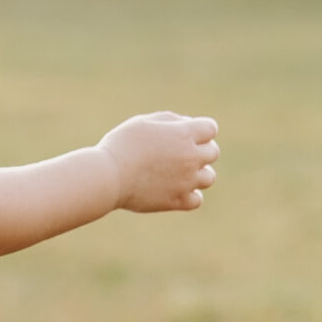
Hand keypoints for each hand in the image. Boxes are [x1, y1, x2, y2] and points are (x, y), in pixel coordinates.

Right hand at [98, 112, 220, 212]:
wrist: (108, 175)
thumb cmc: (122, 144)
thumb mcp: (143, 122)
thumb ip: (169, 120)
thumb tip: (186, 125)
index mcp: (184, 134)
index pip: (210, 128)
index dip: (199, 129)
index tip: (184, 133)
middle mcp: (191, 157)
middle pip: (213, 152)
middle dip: (200, 149)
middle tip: (178, 152)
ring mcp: (186, 181)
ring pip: (209, 177)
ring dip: (198, 173)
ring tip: (177, 172)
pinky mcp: (177, 201)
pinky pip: (197, 199)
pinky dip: (190, 195)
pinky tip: (175, 189)